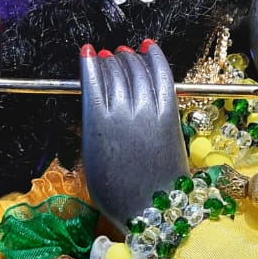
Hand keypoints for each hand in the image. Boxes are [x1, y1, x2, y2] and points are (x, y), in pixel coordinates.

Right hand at [80, 41, 188, 232]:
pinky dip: (156, 60)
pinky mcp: (169, 116)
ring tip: (126, 53)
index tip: (88, 52)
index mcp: (97, 125)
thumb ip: (91, 128)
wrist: (151, 209)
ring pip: (137, 71)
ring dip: (129, 57)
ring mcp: (147, 113)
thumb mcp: (90, 159)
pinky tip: (150, 49)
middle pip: (115, 72)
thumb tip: (95, 104)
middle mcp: (122, 114)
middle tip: (109, 56)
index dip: (89, 61)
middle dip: (110, 59)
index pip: (91, 79)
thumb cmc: (116, 192)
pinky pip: (163, 78)